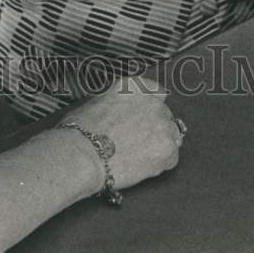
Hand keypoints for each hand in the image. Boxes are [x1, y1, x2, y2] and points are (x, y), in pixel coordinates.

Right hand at [63, 75, 180, 190]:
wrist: (84, 153)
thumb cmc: (82, 131)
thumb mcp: (98, 103)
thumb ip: (119, 104)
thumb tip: (121, 113)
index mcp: (134, 87)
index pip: (156, 91)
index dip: (151, 108)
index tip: (146, 117)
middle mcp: (152, 101)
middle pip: (165, 115)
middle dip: (155, 127)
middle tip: (140, 140)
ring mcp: (162, 124)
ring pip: (171, 135)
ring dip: (159, 144)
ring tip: (140, 155)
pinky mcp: (166, 148)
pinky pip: (171, 158)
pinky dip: (161, 164)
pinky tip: (143, 166)